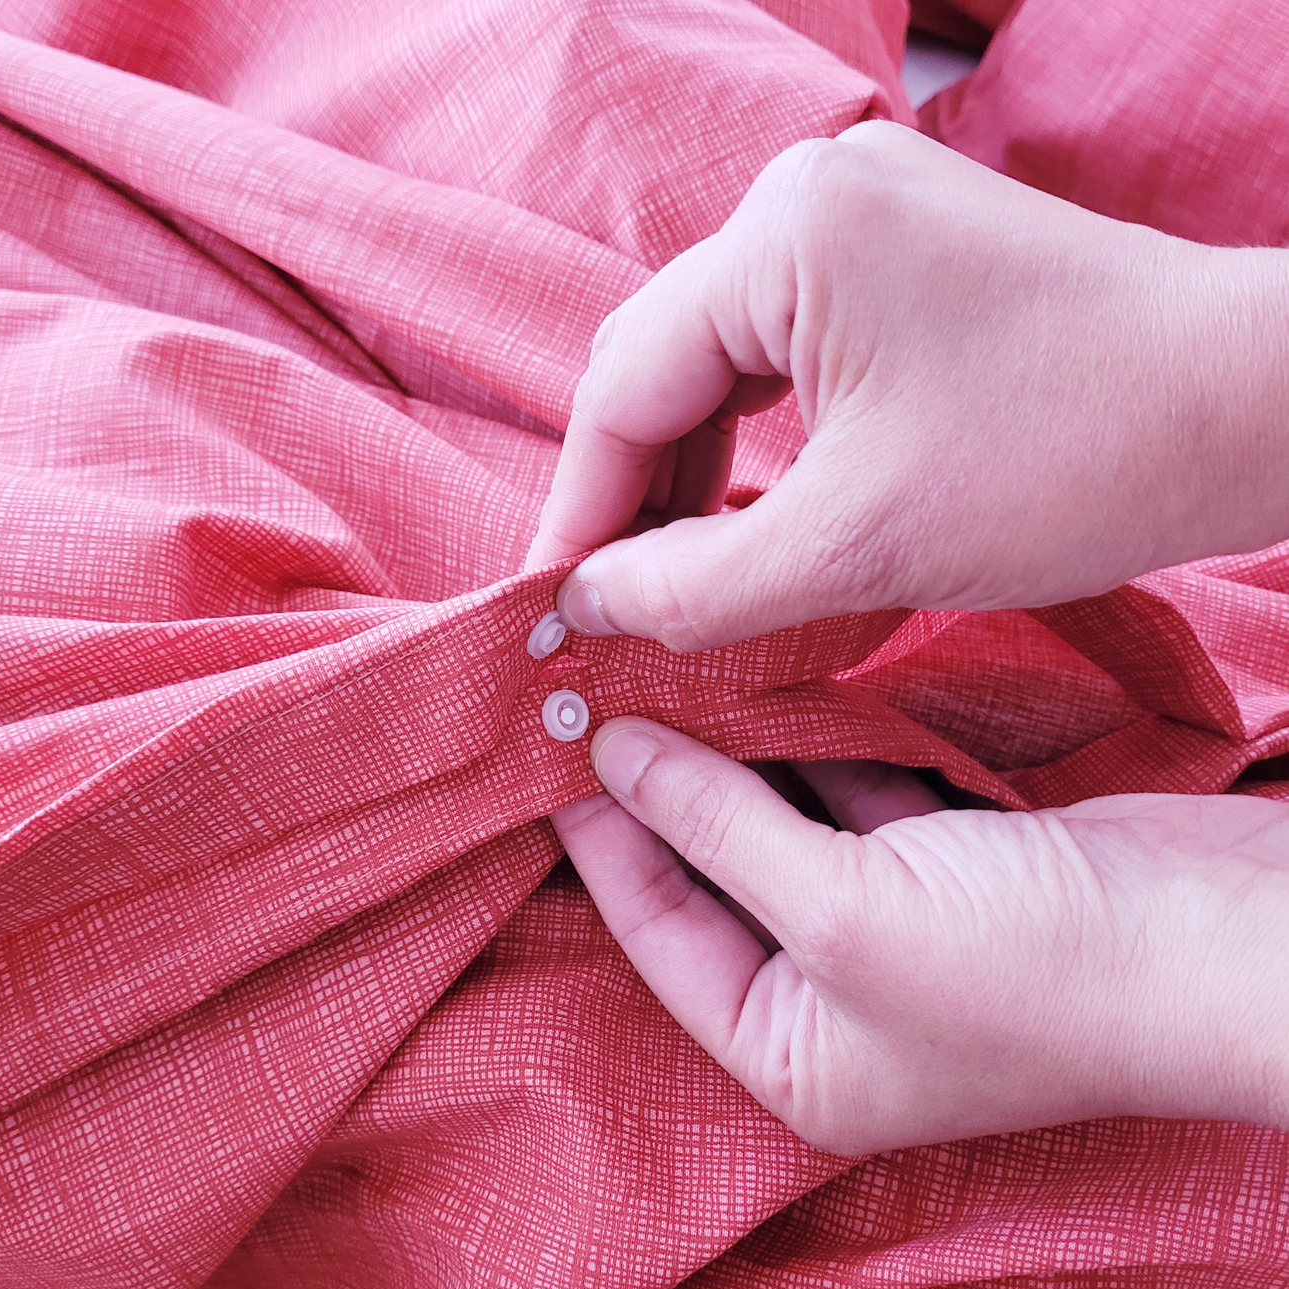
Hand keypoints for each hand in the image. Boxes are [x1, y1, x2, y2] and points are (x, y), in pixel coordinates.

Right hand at [526, 122, 1288, 649]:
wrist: (1253, 410)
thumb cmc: (1073, 461)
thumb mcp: (856, 546)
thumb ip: (694, 588)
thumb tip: (583, 611)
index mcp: (783, 237)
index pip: (622, 384)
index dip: (576, 511)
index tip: (547, 609)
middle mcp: (807, 200)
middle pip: (661, 365)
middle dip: (628, 495)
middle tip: (603, 606)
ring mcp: (859, 221)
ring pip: (720, 366)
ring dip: (688, 477)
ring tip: (666, 581)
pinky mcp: (901, 262)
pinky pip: (784, 359)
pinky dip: (754, 448)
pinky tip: (743, 522)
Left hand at [553, 719, 1288, 1152]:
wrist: (1222, 940)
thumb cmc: (1032, 971)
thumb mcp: (844, 912)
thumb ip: (716, 828)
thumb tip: (609, 756)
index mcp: (791, 1057)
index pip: (656, 933)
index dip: (599, 838)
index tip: (551, 746)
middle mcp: (830, 1003)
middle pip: (710, 879)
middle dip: (659, 790)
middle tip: (594, 695)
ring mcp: (890, 931)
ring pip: (778, 828)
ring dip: (728, 755)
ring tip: (658, 673)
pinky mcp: (944, 865)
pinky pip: (847, 797)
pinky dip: (810, 745)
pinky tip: (760, 684)